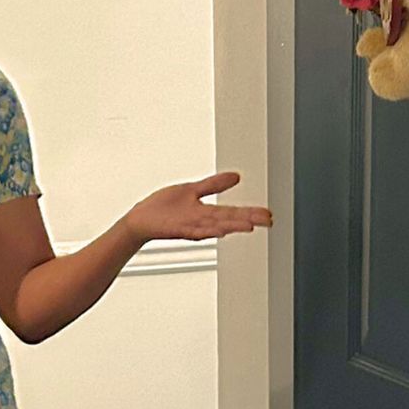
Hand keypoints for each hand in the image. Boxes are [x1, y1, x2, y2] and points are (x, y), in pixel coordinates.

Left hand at [126, 173, 271, 245]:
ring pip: (216, 225)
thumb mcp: (192, 189)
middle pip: (229, 219)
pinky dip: (208, 231)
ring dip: (232, 226)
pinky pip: (195, 231)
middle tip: (268, 220)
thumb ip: (213, 184)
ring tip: (249, 226)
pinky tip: (220, 231)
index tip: (268, 214)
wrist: (141, 220)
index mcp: (205, 211)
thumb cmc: (163, 208)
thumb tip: (235, 176)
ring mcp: (189, 225)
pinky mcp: (176, 228)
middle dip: (249, 219)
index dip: (251, 212)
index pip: (233, 212)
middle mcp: (200, 220)